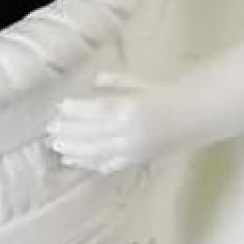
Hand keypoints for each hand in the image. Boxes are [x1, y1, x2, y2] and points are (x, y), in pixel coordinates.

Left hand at [46, 73, 190, 173]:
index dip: (76, 110)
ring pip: (95, 151)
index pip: (96, 110)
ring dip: (74, 149)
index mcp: (130, 108)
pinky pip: (107, 164)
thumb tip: (95, 79)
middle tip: (50, 130)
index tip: (59, 107)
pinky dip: (88, 163)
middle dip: (69, 131)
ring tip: (56, 146)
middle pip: (91, 133)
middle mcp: (128, 130)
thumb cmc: (166, 96)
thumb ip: (118, 80)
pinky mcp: (133, 160)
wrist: (193, 118)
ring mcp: (130, 149)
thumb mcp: (142, 82)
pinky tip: (73, 161)